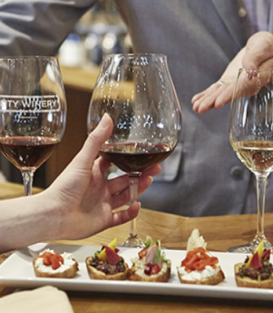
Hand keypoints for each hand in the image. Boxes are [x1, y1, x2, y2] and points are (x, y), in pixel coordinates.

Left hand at [47, 114, 161, 239]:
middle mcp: (99, 189)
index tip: (138, 152)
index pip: (112, 164)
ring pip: (126, 196)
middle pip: (125, 180)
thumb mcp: (82, 160)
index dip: (126, 158)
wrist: (53, 215)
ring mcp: (102, 205)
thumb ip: (97, 140)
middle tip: (154, 168)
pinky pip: (122, 217)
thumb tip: (106, 118)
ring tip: (148, 180)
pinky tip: (137, 205)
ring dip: (138, 188)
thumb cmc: (63, 188)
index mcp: (93, 173)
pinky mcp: (104, 220)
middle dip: (139, 174)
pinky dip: (131, 212)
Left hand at [191, 31, 272, 113]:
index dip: (228, 96)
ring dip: (208, 100)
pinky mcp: (230, 80)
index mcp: (256, 77)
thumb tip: (249, 70)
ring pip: (221, 93)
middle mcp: (245, 84)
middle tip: (200, 109)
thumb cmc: (267, 46)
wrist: (267, 49)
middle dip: (213, 101)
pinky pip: (218, 88)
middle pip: (228, 94)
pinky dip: (207, 94)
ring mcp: (236, 83)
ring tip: (196, 107)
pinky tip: (196, 100)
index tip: (218, 103)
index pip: (240, 88)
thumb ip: (255, 57)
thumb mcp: (264, 46)